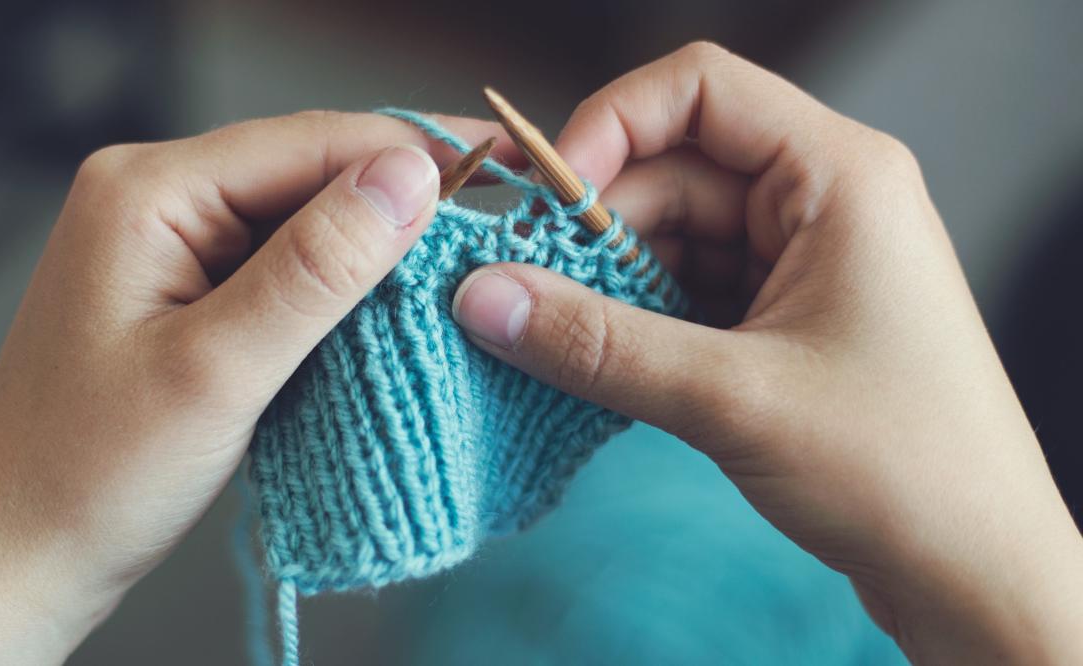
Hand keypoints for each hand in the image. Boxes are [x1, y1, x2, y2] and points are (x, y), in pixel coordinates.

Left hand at [0, 111, 518, 663]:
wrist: (25, 551)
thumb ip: (314, 268)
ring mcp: (169, 240)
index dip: (412, 153)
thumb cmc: (92, 473)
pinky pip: (280, 262)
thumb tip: (408, 178)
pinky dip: (337, 283)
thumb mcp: (217, 370)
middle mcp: (155, 196)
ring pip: (301, 217)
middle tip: (495, 227)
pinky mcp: (186, 285)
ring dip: (374, 244)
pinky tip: (387, 302)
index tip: (504, 171)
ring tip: (458, 265)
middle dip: (399, 198)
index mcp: (147, 191)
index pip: (309, 141)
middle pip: (308, 170)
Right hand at [451, 43, 1082, 663]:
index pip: (699, 89)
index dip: (607, 126)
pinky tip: (592, 360)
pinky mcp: (781, 318)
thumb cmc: (901, 470)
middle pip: (672, 171)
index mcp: (838, 175)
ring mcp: (800, 261)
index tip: (543, 203)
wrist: (975, 573)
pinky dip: (634, 320)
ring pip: (670, 238)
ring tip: (548, 338)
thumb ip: (597, 342)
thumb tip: (482, 297)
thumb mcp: (733, 397)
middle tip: (518, 292)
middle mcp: (819, 200)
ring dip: (606, 284)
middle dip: (592, 230)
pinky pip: (685, 292)